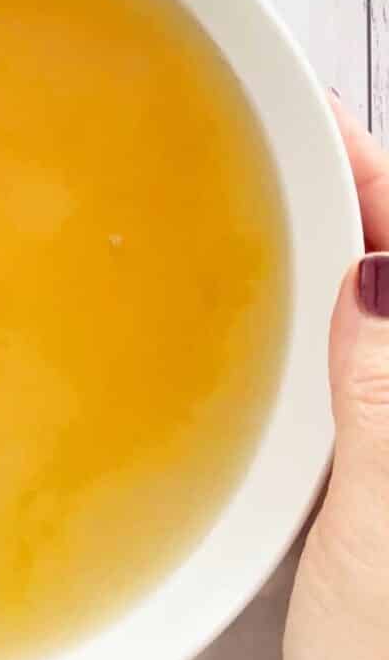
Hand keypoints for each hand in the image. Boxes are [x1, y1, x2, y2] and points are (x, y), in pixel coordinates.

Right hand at [285, 93, 388, 659]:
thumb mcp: (388, 536)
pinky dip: (320, 322)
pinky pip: (352, 371)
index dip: (385, 185)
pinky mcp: (379, 480)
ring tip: (283, 197)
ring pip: (381, 320)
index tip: (323, 122)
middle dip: (363, 201)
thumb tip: (381, 278)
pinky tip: (282, 307)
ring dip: (340, 252)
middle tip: (290, 140)